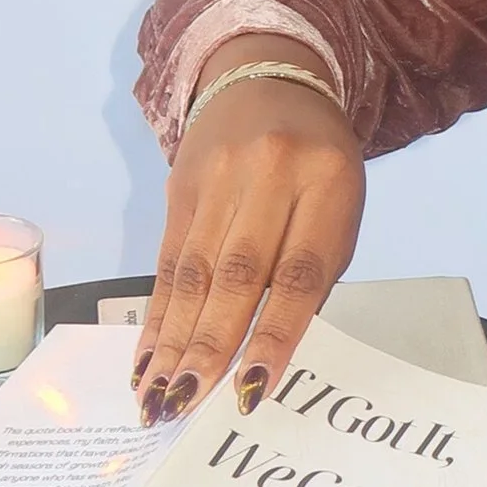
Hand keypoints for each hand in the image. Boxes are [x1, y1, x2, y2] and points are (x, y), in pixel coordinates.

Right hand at [133, 60, 365, 423]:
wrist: (269, 81)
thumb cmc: (319, 166)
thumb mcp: (340, 209)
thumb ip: (311, 275)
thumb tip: (270, 357)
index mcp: (326, 183)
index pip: (298, 272)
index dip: (274, 334)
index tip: (252, 389)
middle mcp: (269, 175)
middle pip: (236, 274)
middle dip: (209, 345)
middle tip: (188, 404)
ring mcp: (218, 176)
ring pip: (193, 271)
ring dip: (173, 340)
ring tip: (158, 394)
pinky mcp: (179, 184)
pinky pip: (167, 259)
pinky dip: (157, 314)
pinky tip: (146, 355)